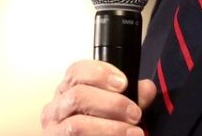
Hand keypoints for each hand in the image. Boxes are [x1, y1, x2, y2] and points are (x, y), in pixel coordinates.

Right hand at [40, 59, 156, 134]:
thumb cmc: (96, 128)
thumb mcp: (113, 109)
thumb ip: (131, 97)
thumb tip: (146, 88)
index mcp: (67, 91)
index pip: (76, 71)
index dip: (100, 73)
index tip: (124, 83)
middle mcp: (56, 109)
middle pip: (78, 96)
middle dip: (112, 104)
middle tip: (135, 113)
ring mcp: (55, 131)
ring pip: (77, 125)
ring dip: (111, 128)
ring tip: (134, 133)